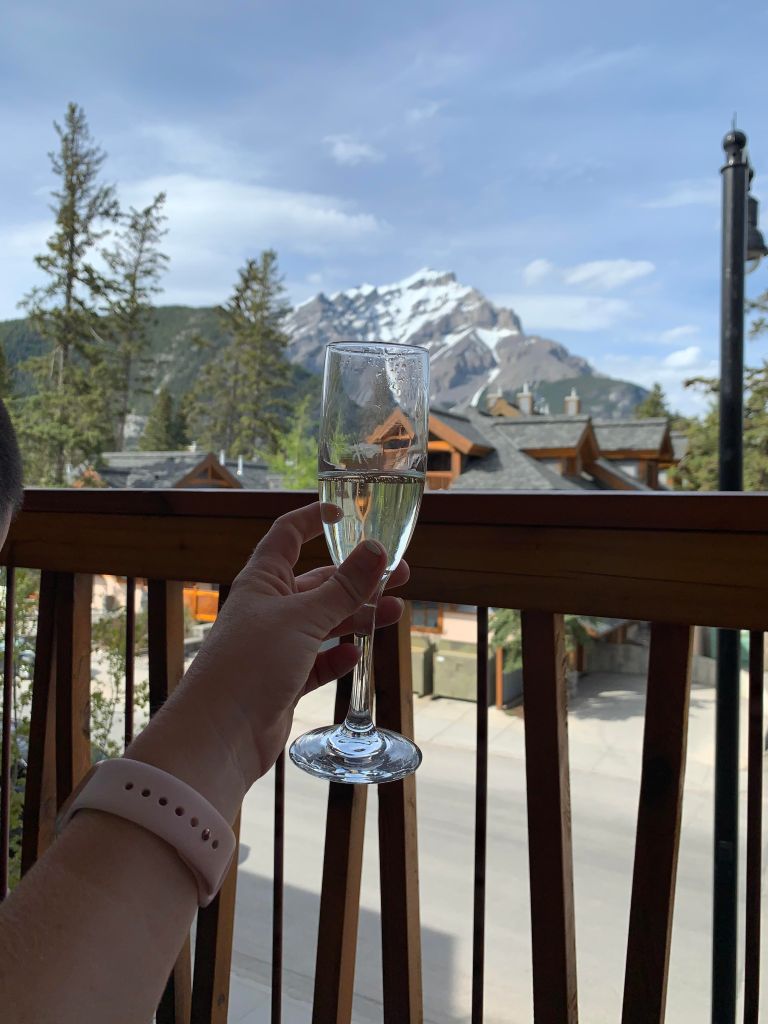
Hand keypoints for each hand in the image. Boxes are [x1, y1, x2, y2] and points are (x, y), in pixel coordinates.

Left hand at [184, 501, 408, 786]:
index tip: (343, 512)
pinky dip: (337, 656)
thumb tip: (376, 550)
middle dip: (358, 578)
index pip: (287, 536)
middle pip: (318, 583)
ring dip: (357, 616)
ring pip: (323, 623)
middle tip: (400, 574)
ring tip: (394, 612)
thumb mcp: (304, 618)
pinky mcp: (283, 681)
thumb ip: (343, 587)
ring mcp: (275, 646)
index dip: (312, 519)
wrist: (220, 734)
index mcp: (263, 582)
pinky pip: (317, 662)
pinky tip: (356, 653)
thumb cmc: (251, 663)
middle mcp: (268, 609)